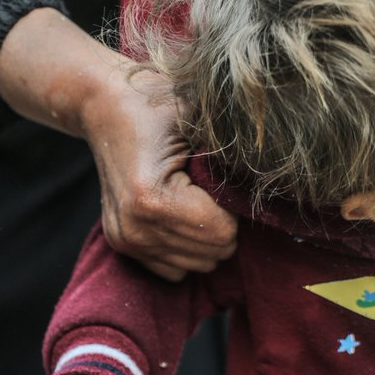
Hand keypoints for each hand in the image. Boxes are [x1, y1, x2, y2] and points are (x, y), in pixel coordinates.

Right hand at [83, 65, 237, 280]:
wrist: (104, 106)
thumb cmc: (157, 106)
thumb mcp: (199, 119)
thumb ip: (231, 155)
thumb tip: (270, 179)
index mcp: (151, 198)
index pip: (223, 232)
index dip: (233, 207)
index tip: (221, 180)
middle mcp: (134, 229)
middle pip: (213, 253)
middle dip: (223, 223)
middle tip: (210, 189)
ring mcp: (126, 241)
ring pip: (198, 265)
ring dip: (206, 235)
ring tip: (195, 200)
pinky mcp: (122, 245)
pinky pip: (176, 269)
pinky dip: (188, 247)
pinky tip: (183, 215)